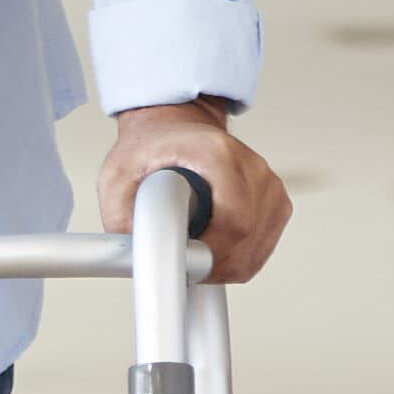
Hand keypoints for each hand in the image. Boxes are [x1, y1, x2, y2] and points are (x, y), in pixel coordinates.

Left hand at [98, 104, 289, 278]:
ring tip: (193, 247)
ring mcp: (269, 185)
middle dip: (210, 264)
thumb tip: (130, 259)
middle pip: (246, 239)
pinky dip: (236, 258)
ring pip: (254, 251)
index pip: (232, 221)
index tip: (182, 260)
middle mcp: (252, 167)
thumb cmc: (151, 150)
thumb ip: (118, 217)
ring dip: (222, 264)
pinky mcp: (276, 202)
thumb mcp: (117, 176)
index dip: (206, 252)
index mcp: (218, 154)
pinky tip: (212, 244)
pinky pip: (261, 248)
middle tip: (181, 260)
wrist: (175, 129)